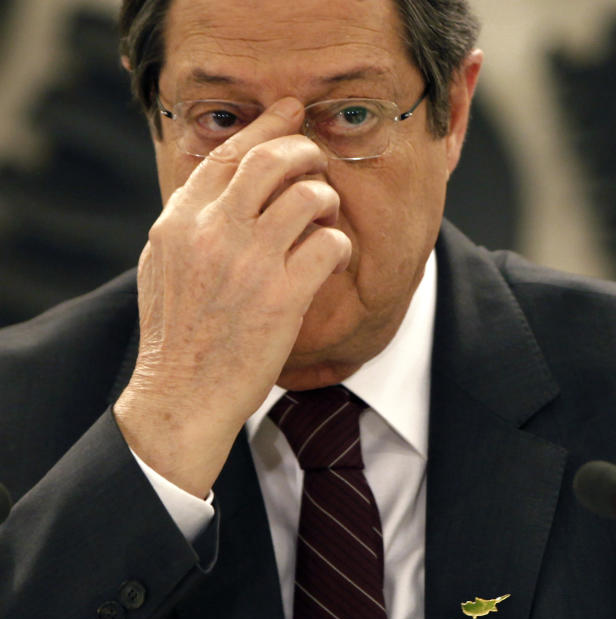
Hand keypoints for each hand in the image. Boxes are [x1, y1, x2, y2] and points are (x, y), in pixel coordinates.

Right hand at [114, 98, 350, 497]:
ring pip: (308, 195)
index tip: (290, 110)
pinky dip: (339, 245)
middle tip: (318, 162)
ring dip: (326, 200)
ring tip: (324, 221)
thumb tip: (216, 190)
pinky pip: (330, 243)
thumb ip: (188, 224)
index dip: (265, 126)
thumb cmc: (175, 337)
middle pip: (272, 160)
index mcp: (179, 222)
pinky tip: (331, 259)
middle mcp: (212, 232)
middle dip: (305, 151)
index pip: (227, 153)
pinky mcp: (283, 295)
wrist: (180, 396)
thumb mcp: (163, 268)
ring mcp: (249, 262)